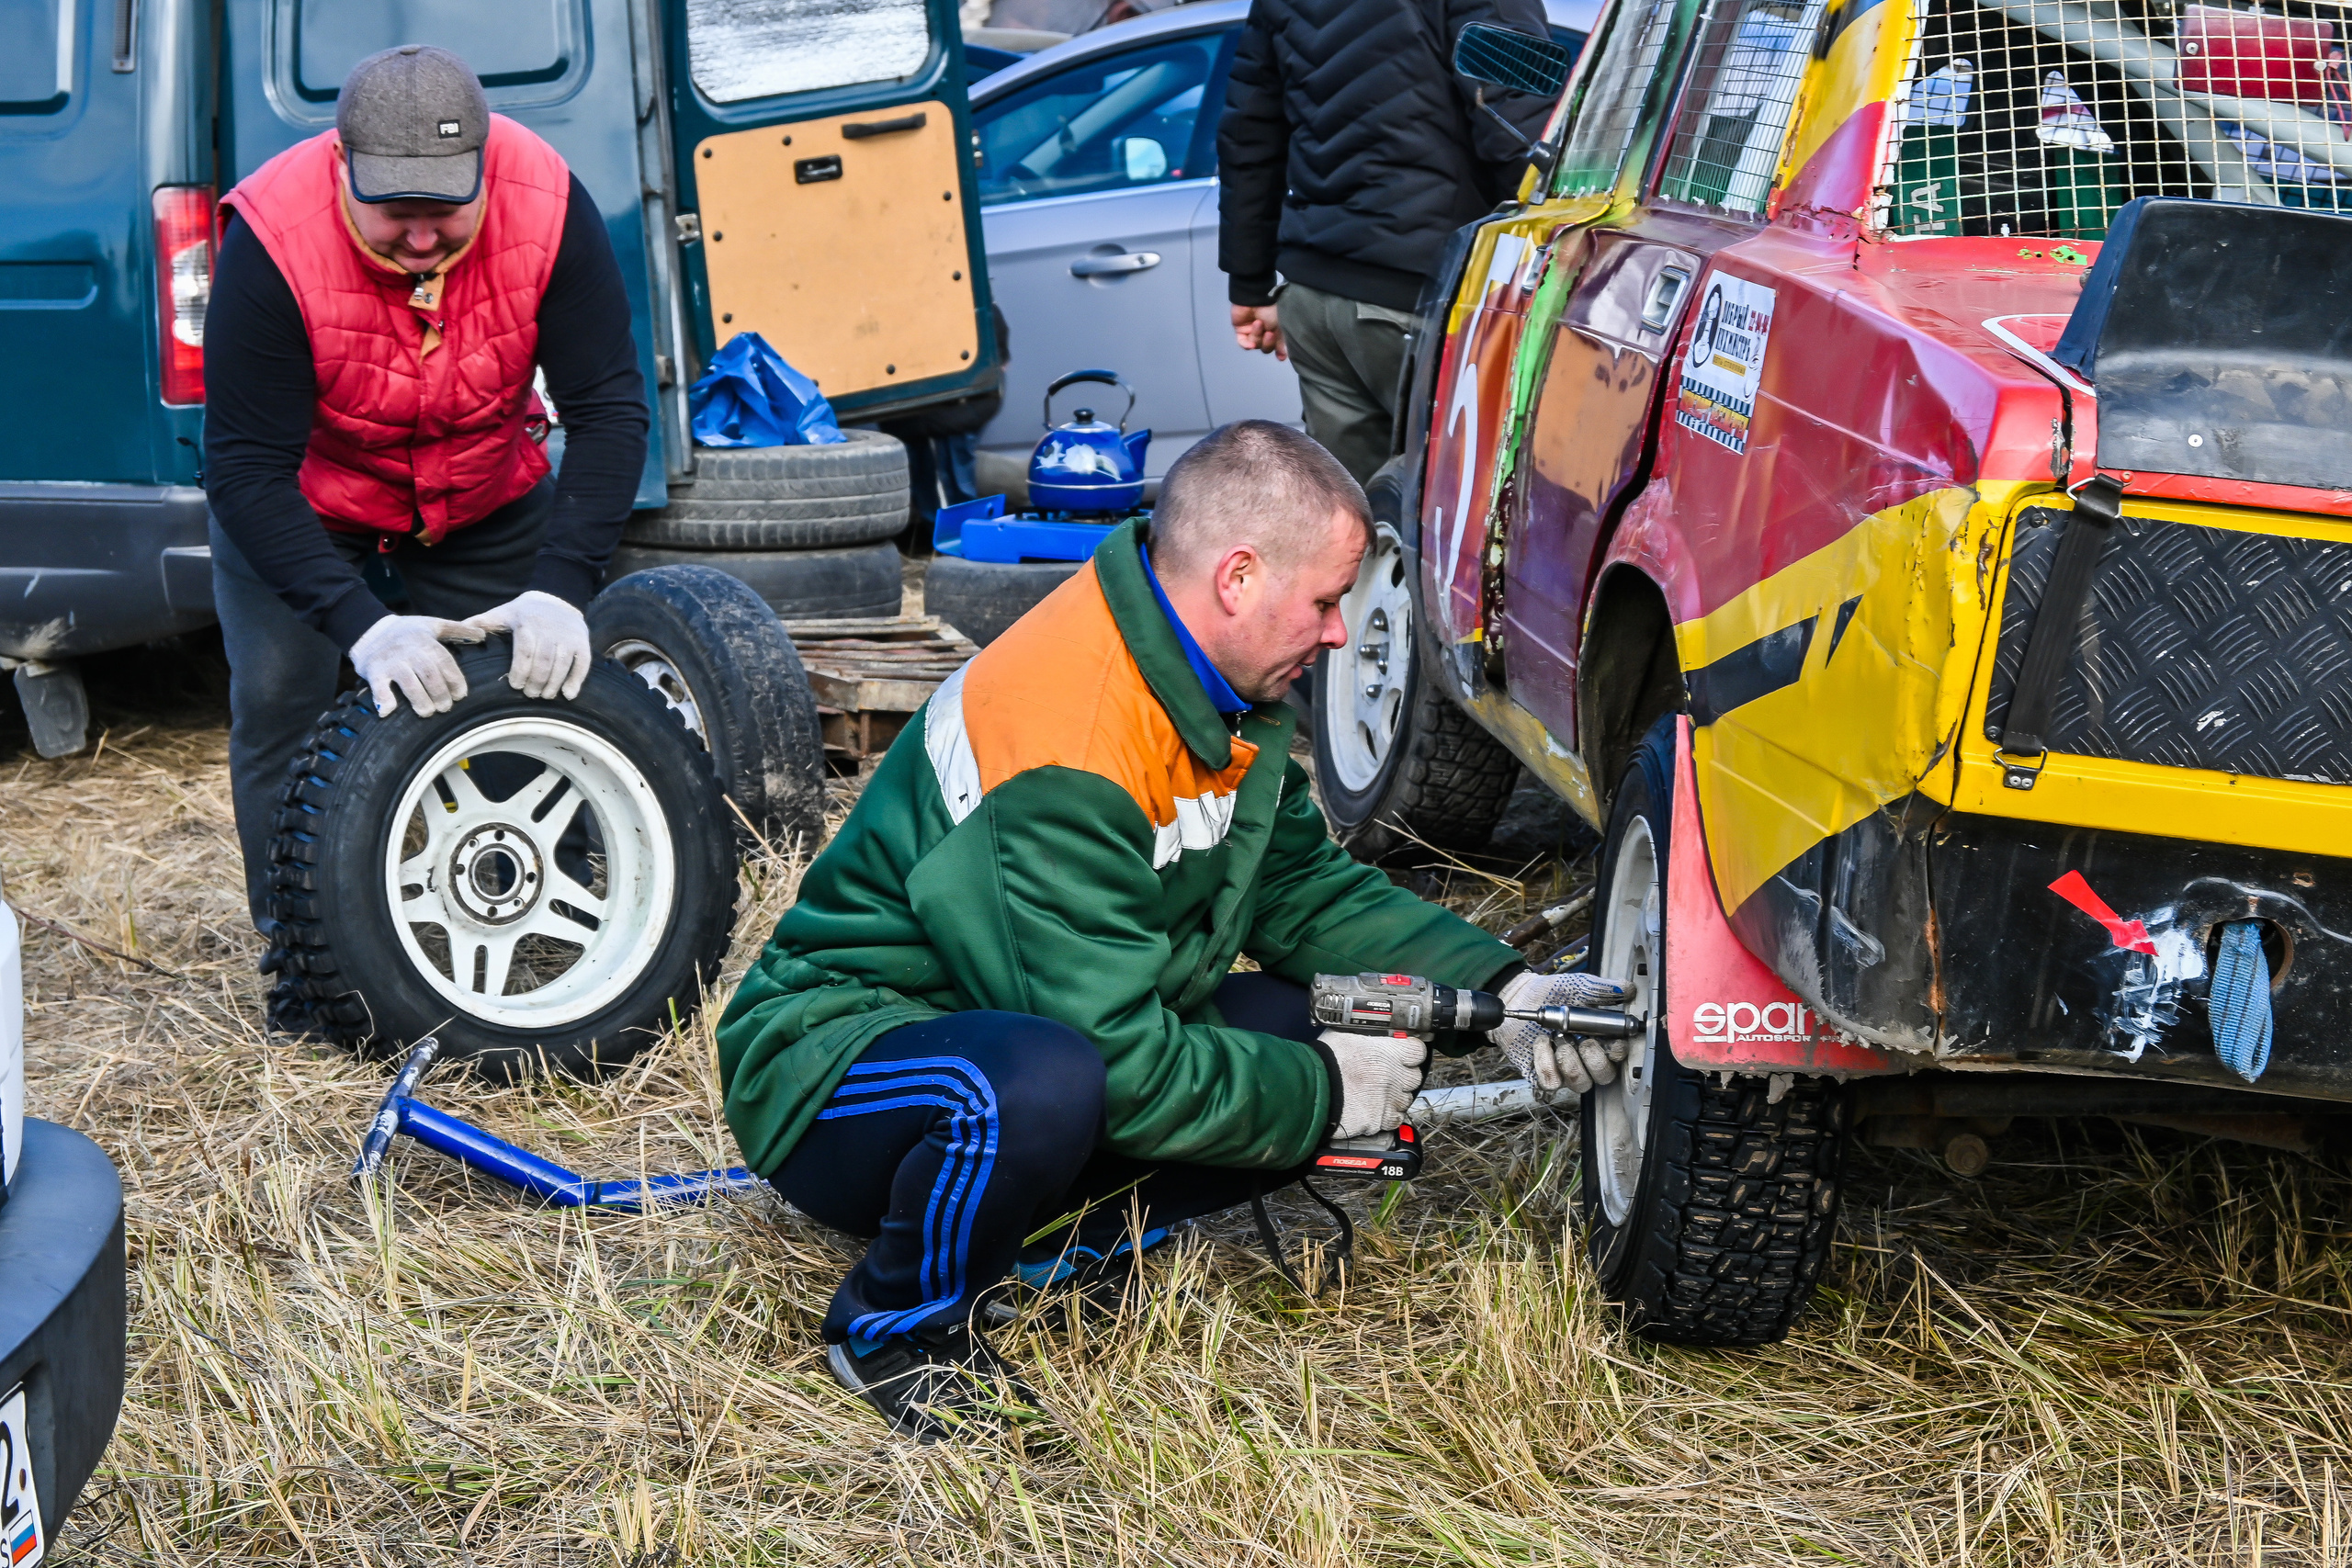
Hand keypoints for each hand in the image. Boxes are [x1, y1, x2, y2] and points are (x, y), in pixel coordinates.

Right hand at [348, 614, 484, 717]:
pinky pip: (379, 687)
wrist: (370, 631)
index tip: (460, 695)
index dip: (455, 680)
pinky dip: (384, 700)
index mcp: (426, 641)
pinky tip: (389, 711)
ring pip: (409, 684)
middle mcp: (409, 652)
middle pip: (430, 675)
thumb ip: (457, 630)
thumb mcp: (433, 625)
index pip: (445, 662)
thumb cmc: (407, 631)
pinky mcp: (374, 672)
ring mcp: (391, 662)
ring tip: (427, 712)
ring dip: (420, 701)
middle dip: (440, 694)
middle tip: (445, 707)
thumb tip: (483, 635)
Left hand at [462, 591, 591, 700]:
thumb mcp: (502, 613)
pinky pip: (582, 664)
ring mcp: (568, 636)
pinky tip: (568, 694)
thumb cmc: (525, 612)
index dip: (520, 671)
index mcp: (527, 623)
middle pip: (544, 661)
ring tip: (545, 695)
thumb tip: (458, 634)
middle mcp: (550, 629)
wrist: (557, 598)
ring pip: (562, 664)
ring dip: (553, 684)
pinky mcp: (582, 642)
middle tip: (530, 694)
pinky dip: (576, 680)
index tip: (515, 686)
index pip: (524, 651)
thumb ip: (481, 623)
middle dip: (536, 682)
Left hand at [1231, 303, 1285, 360]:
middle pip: (1266, 348)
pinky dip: (1247, 344)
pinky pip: (1242, 343)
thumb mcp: (1281, 325)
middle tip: (1269, 333)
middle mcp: (1265, 332)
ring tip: (1258, 323)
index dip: (1279, 352)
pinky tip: (1251, 344)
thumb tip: (1283, 357)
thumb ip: (1282, 341)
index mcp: (1276, 330)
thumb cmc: (1271, 307)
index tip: (1280, 356)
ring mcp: (1252, 331)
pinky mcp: (1240, 330)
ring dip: (1257, 336)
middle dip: (1268, 343)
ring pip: (1255, 344)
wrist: (1255, 296)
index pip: (1278, 346)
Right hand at [1318, 1028, 1429, 1137]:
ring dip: (1396, 1096)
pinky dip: (1389, 1116)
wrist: (1311, 1091)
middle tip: (1388, 1075)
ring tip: (1379, 1094)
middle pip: (1414, 1077)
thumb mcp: (1343, 1035)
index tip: (1403, 1054)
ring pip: (1406, 1099)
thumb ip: (1363, 1037)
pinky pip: (1395, 1119)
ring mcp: (1388, 1100)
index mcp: (1387, 1051)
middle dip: (1403, 1076)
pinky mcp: (1379, 1120)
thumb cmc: (1323, 1061)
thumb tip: (1367, 1035)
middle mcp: (1393, 1076)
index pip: (1417, 1051)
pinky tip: (1377, 1110)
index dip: (1409, 1052)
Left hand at [1491, 970, 1636, 1094]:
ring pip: (1580, 1084)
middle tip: (1584, 1041)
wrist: (1519, 995)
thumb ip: (1604, 989)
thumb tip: (1629, 989)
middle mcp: (1587, 1058)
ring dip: (1569, 1061)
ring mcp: (1566, 1069)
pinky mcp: (1543, 1074)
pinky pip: (1550, 1082)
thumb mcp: (1580, 986)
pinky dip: (1545, 1062)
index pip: (1619, 1056)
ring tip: (1559, 1038)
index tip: (1614, 1042)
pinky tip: (1542, 1042)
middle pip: (1604, 1076)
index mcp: (1602, 1038)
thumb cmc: (1553, 992)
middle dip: (1595, 1060)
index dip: (1618, 1053)